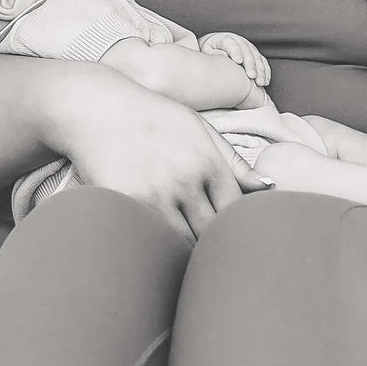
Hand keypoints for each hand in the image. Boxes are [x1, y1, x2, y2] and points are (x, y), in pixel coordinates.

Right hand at [55, 69, 259, 240]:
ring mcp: (156, 193)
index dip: (234, 228)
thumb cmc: (152, 116)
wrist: (97, 107)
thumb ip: (233, 160)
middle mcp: (186, 179)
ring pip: (183, 242)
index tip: (228, 236)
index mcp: (208, 162)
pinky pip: (151, 237)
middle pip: (212, 232)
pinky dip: (158, 246)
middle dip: (214, 246)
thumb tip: (269, 186)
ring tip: (188, 258)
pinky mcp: (128, 202)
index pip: (235, 211)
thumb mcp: (198, 127)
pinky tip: (159, 247)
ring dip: (187, 252)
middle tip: (213, 257)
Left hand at [199, 33, 270, 86]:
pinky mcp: (255, 54)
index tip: (238, 61)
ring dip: (260, 70)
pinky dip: (265, 72)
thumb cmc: (209, 52)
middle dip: (251, 64)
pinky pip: (263, 62)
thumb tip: (223, 56)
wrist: (215, 48)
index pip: (231, 43)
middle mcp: (239, 41)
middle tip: (251, 76)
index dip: (235, 51)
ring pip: (257, 57)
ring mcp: (248, 47)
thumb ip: (213, 53)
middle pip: (247, 51)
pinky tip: (265, 81)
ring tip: (260, 83)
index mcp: (224, 39)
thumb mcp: (207, 52)